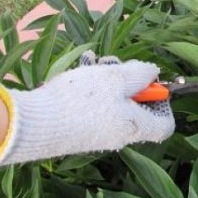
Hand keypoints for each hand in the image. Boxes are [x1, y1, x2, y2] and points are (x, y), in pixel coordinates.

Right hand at [0, 51, 174, 169]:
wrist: (32, 123)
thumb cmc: (80, 100)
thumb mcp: (116, 79)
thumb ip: (140, 74)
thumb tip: (153, 74)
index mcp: (134, 127)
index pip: (164, 126)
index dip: (162, 103)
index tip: (151, 83)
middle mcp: (119, 135)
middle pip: (136, 107)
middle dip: (127, 80)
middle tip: (114, 65)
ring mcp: (97, 134)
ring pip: (112, 101)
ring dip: (105, 78)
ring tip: (92, 62)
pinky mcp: (78, 130)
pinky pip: (92, 106)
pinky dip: (88, 86)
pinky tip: (78, 71)